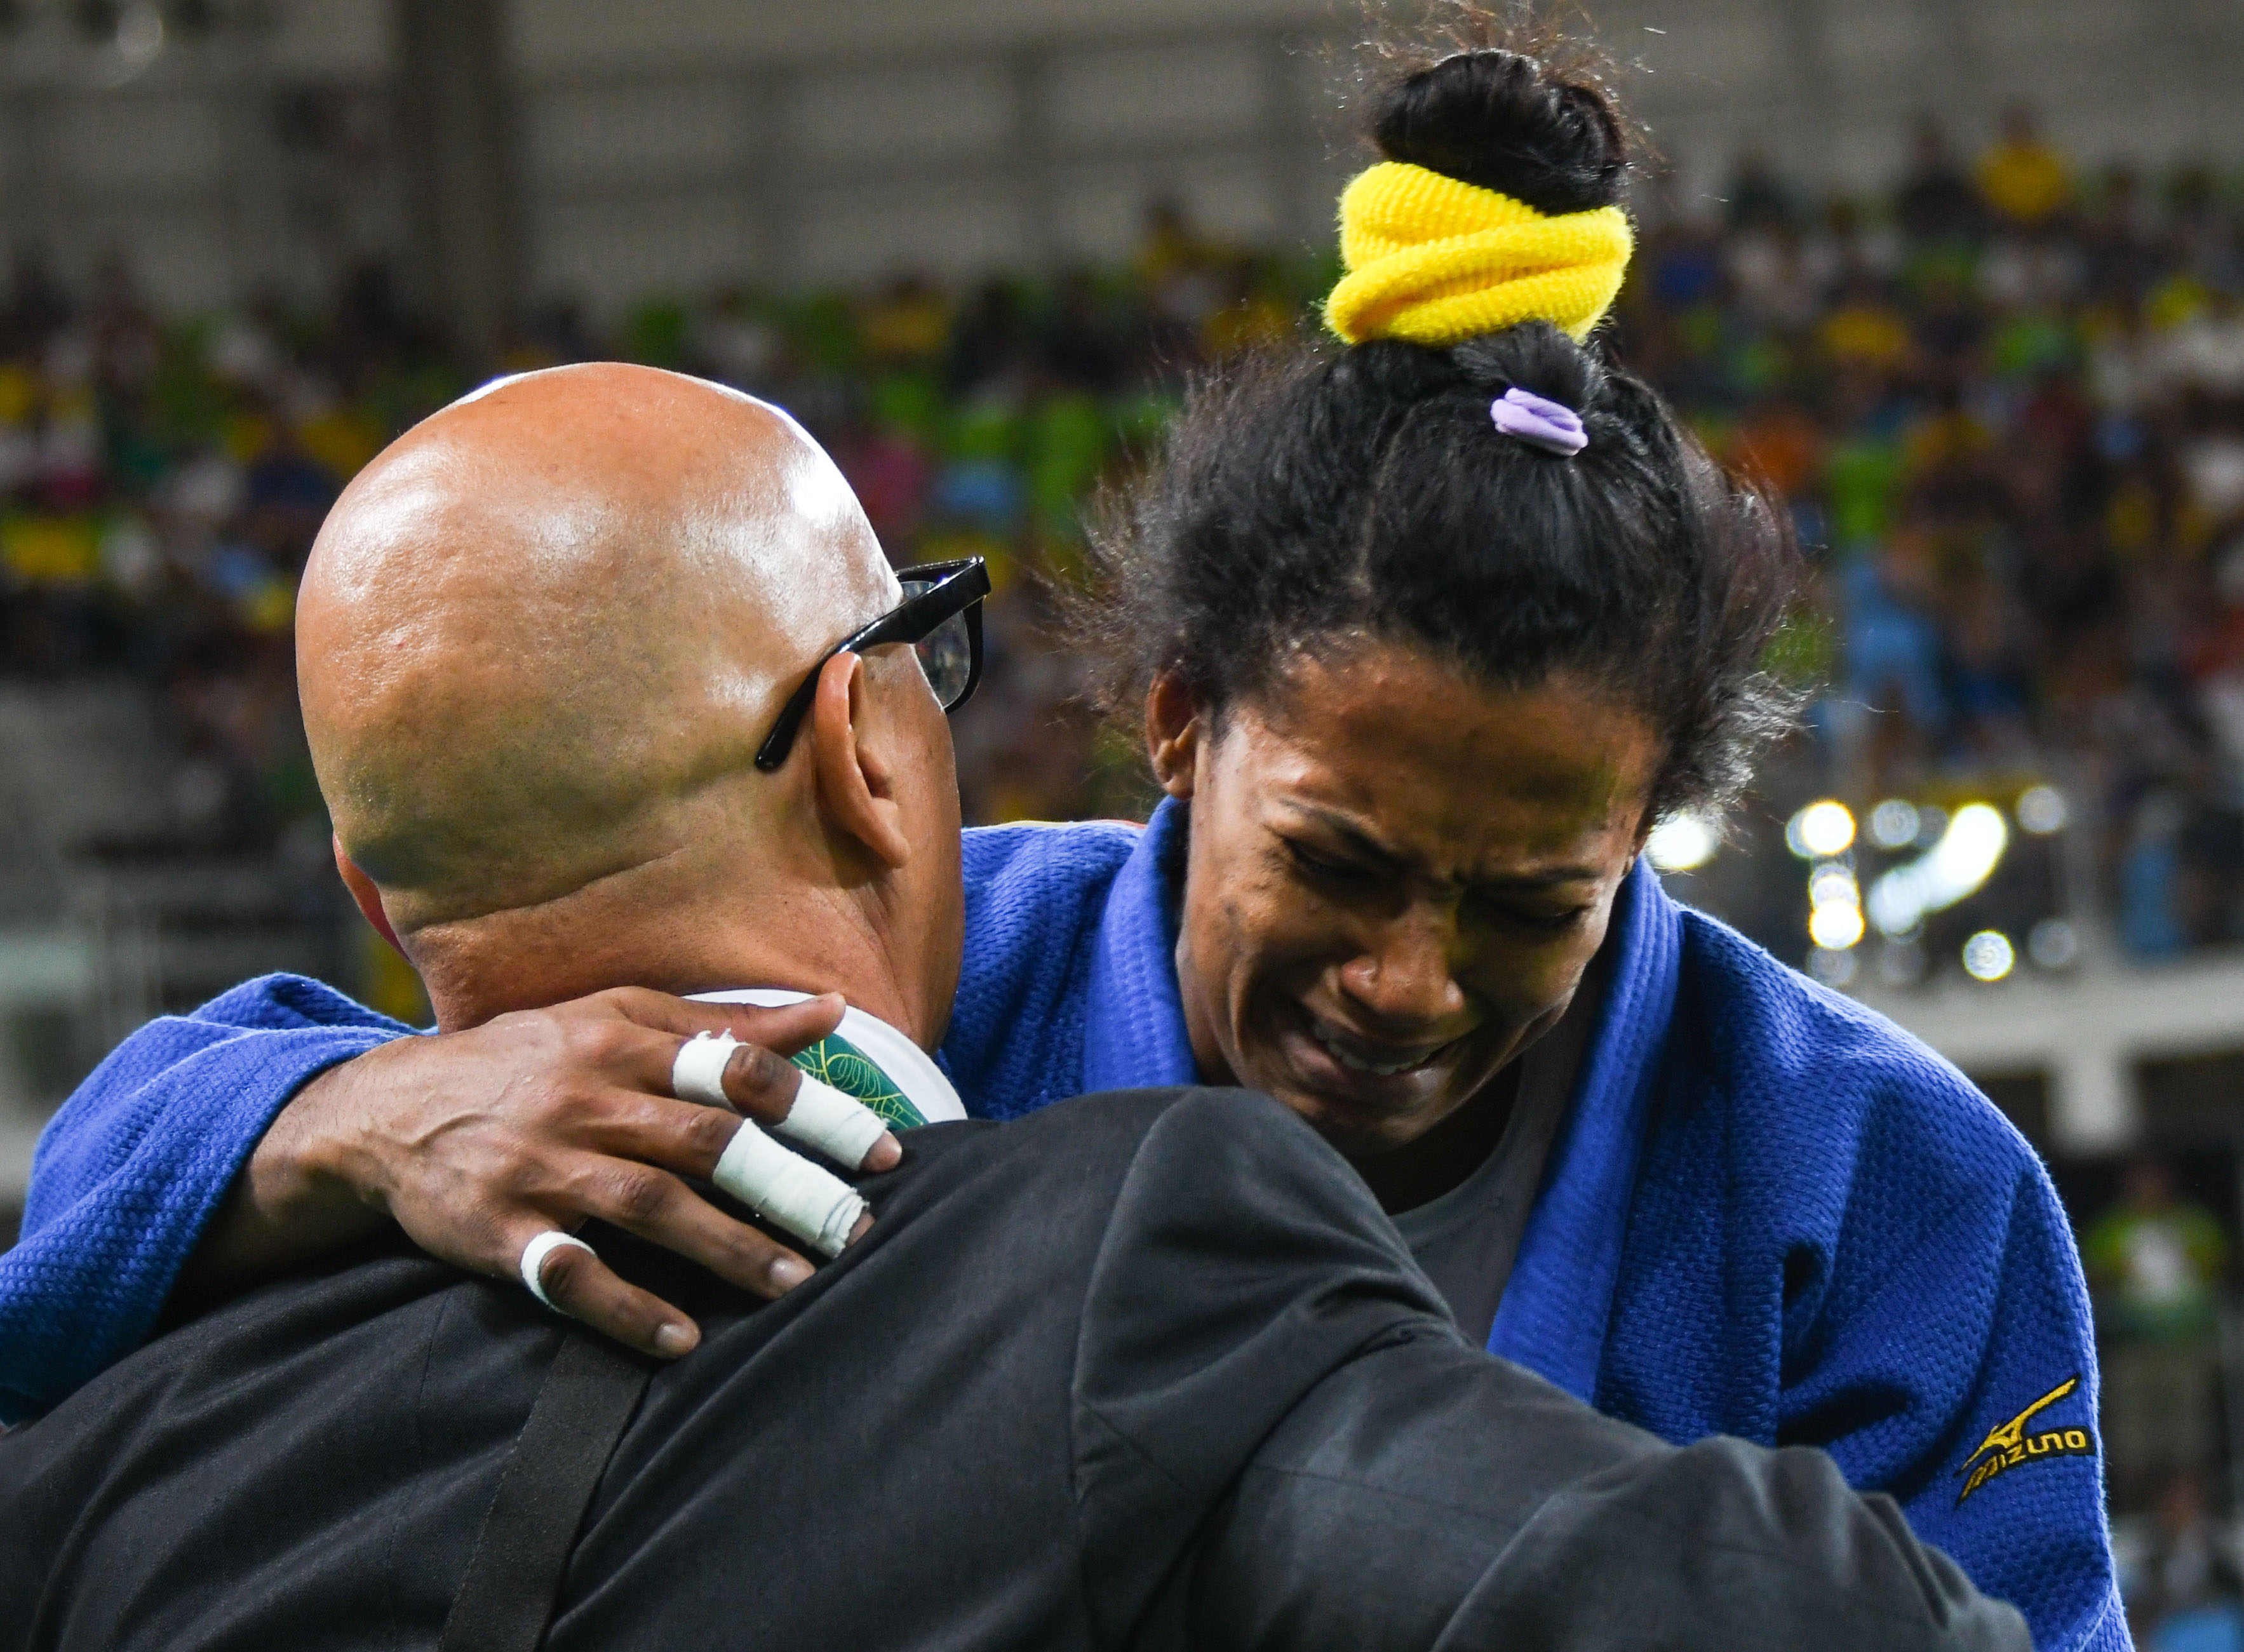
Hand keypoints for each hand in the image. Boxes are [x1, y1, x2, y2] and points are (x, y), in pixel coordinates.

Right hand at [189, 989, 898, 1359]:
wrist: (386, 1109)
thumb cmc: (530, 1058)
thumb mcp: (619, 1017)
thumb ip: (726, 1022)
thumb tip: (833, 1011)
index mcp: (624, 1041)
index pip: (738, 1070)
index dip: (816, 1109)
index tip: (882, 1152)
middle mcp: (587, 1098)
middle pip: (708, 1143)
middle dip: (791, 1189)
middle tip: (856, 1230)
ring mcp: (540, 1166)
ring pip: (650, 1206)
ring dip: (729, 1249)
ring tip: (796, 1284)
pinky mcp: (496, 1229)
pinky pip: (568, 1273)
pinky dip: (626, 1307)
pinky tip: (681, 1337)